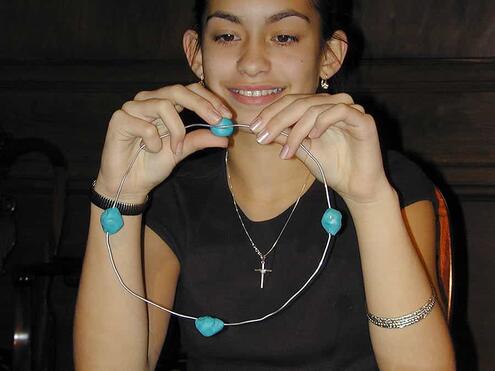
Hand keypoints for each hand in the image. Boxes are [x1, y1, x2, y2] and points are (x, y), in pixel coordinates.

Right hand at [95, 83, 231, 201]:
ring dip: (176, 131)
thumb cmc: (152, 164)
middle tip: (217, 122)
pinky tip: (150, 150)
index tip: (227, 116)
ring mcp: (132, 107)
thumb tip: (225, 137)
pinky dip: (154, 142)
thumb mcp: (182, 151)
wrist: (130, 184)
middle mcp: (148, 100)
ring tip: (175, 149)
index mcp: (165, 104)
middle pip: (177, 90)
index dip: (209, 100)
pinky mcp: (119, 119)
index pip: (189, 91)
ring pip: (163, 106)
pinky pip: (146, 126)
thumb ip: (200, 140)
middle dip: (201, 105)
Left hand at [250, 93, 391, 204]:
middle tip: (262, 138)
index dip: (271, 113)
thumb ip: (286, 137)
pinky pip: (339, 110)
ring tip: (288, 150)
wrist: (356, 186)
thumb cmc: (332, 167)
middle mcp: (332, 104)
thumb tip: (261, 128)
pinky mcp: (363, 119)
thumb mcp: (303, 150)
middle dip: (277, 121)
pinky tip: (313, 136)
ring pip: (315, 107)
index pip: (291, 102)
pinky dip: (323, 121)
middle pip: (300, 103)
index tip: (254, 128)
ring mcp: (349, 109)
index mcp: (318, 108)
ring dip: (296, 130)